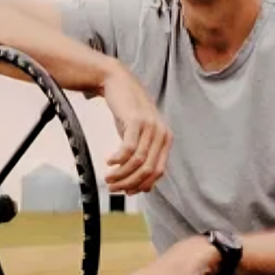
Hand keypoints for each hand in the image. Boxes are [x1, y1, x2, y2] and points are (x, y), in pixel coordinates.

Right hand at [99, 64, 171, 193]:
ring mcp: (150, 126)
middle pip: (147, 170)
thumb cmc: (128, 111)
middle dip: (129, 183)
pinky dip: (118, 160)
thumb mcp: (139, 135)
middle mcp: (162, 133)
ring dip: (121, 174)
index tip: (125, 192)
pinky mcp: (136, 120)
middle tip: (113, 188)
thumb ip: (144, 156)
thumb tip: (144, 187)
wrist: (118, 82)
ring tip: (108, 178)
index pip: (158, 172)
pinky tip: (108, 162)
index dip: (141, 186)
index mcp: (166, 140)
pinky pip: (128, 149)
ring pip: (137, 162)